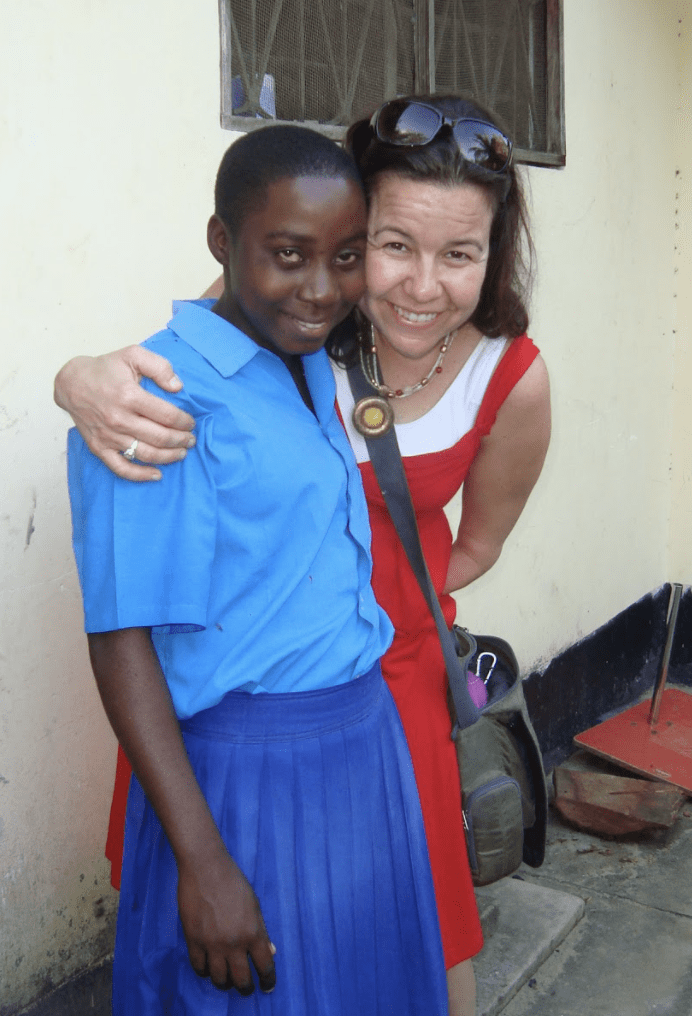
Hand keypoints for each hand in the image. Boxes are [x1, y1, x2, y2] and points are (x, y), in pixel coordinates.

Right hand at [54, 346, 196, 480]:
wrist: (71, 383)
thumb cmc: (105, 369)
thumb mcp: (133, 355)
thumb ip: (159, 366)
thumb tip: (177, 387)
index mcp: (129, 396)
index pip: (167, 415)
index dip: (184, 422)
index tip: (191, 423)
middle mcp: (119, 419)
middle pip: (160, 437)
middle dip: (181, 440)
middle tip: (190, 439)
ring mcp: (108, 436)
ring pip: (146, 454)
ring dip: (169, 457)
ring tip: (181, 453)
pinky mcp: (99, 447)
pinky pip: (121, 468)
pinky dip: (140, 475)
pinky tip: (157, 474)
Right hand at [177, 847, 276, 995]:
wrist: (205, 867)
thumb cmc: (233, 882)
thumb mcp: (254, 905)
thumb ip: (261, 930)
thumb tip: (269, 952)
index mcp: (253, 932)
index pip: (265, 966)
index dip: (268, 980)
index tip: (267, 987)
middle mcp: (234, 943)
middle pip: (241, 980)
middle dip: (246, 988)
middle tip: (246, 988)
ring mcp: (212, 944)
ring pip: (219, 979)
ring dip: (224, 983)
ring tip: (226, 979)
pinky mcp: (193, 940)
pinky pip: (199, 968)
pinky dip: (204, 972)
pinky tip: (208, 968)